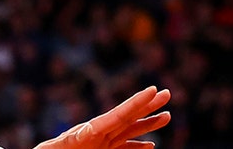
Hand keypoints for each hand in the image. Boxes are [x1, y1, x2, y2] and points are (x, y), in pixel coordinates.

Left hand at [36, 86, 170, 148]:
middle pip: (127, 118)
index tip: (153, 89)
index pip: (116, 116)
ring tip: (167, 116)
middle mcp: (96, 134)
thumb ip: (64, 144)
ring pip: (128, 132)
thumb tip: (87, 131)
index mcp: (87, 132)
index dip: (136, 103)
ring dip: (147, 125)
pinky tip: (151, 145)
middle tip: (166, 93)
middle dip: (146, 106)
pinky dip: (136, 147)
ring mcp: (99, 143)